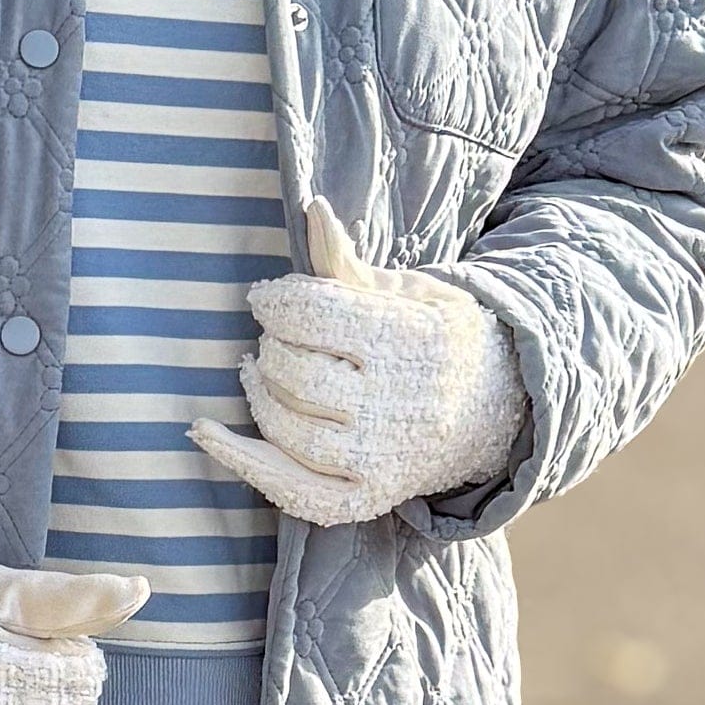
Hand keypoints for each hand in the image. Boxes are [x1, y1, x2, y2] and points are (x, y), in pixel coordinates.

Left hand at [190, 199, 525, 526]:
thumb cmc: (436, 338)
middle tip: (275, 337)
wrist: (498, 410)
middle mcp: (402, 406)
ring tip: (258, 371)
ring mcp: (384, 458)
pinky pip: (292, 489)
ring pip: (289, 429)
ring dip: (258, 393)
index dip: (277, 301)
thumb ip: (348, 263)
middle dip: (271, 348)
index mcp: (415, 341)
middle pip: (297, 374)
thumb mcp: (406, 292)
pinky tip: (206, 432)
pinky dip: (242, 460)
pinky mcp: (369, 495)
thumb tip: (312, 209)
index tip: (266, 298)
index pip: (318, 315)